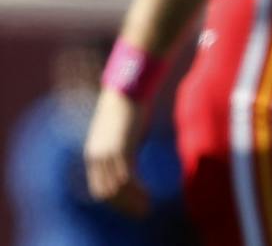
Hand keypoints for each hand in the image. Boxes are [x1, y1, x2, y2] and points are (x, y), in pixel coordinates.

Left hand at [84, 87, 151, 216]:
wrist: (128, 87)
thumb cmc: (128, 106)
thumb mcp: (121, 132)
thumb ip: (122, 148)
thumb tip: (131, 161)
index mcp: (93, 153)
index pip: (98, 188)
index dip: (115, 201)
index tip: (131, 206)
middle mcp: (96, 156)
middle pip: (105, 193)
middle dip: (123, 206)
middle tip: (141, 212)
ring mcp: (107, 153)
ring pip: (116, 189)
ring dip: (132, 201)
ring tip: (147, 207)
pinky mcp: (121, 149)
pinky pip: (127, 178)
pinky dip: (137, 190)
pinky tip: (149, 194)